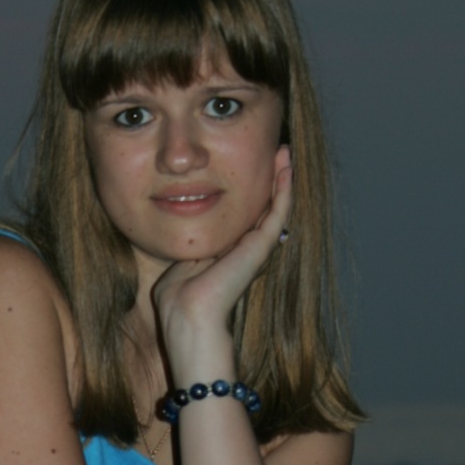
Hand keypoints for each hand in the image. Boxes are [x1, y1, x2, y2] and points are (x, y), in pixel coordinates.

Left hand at [151, 150, 292, 354]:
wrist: (188, 314)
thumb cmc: (178, 298)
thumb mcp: (182, 262)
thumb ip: (192, 247)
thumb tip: (190, 233)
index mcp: (228, 252)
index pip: (243, 215)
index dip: (248, 191)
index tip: (248, 165)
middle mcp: (245, 248)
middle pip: (262, 206)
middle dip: (269, 179)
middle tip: (276, 150)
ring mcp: (255, 248)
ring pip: (275, 206)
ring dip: (282, 178)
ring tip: (285, 152)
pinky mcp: (260, 246)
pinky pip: (278, 211)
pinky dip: (284, 189)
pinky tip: (286, 167)